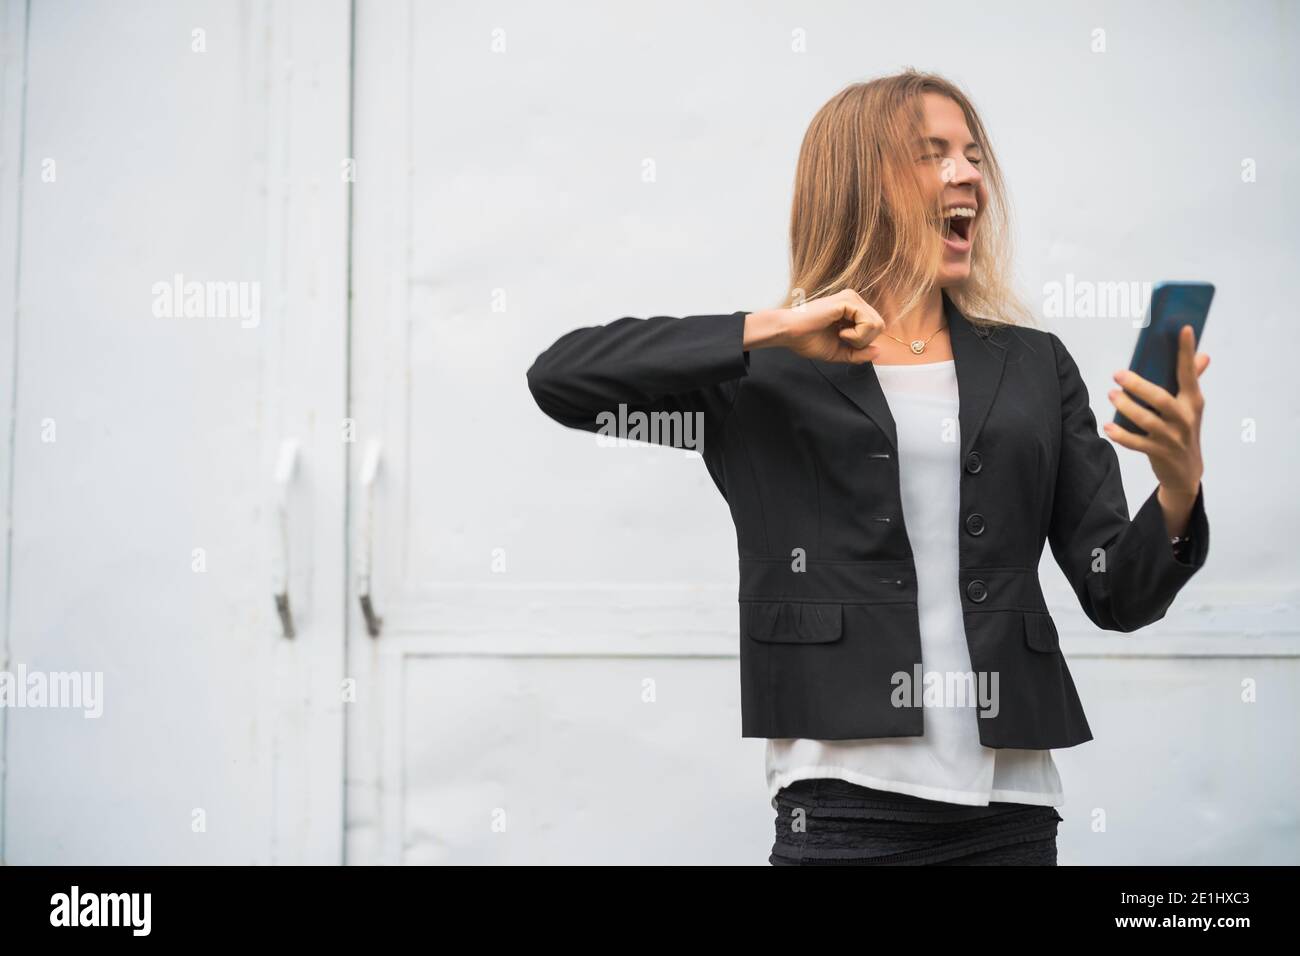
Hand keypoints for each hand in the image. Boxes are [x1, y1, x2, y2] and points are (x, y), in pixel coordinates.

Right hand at [744, 289, 885, 363]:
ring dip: (859, 338)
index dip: (863, 343)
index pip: (875, 328)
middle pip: (880, 326)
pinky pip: (868, 322)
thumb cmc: (808, 340)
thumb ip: (859, 354)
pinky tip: (840, 332)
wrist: (789, 333)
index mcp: (852, 309)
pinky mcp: (848, 300)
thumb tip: (878, 352)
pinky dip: (857, 335)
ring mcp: (852, 298)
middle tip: (842, 339)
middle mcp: (854, 300)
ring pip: (877, 324)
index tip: (843, 341)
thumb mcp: (839, 352)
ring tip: (840, 335)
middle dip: (863, 341)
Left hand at [1103, 324, 1208, 498]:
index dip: (1186, 351)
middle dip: (1138, 385)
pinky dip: (1121, 435)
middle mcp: (1184, 418)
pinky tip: (1107, 427)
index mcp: (1193, 401)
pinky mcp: (1159, 453)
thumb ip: (1193, 381)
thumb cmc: (1183, 430)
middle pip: (1161, 399)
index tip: (1184, 329)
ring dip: (1126, 407)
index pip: (1189, 372)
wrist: (1187, 472)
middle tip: (1117, 374)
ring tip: (1111, 395)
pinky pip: (1136, 443)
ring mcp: (1172, 437)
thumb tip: (1203, 355)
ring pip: (1146, 420)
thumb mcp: (1191, 407)